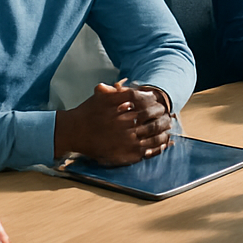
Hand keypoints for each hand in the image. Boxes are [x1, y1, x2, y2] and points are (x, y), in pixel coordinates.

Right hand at [56, 82, 172, 165]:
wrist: (73, 132)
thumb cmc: (87, 112)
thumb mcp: (101, 97)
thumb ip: (117, 91)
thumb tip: (133, 87)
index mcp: (122, 108)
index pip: (146, 103)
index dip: (156, 103)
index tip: (161, 103)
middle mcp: (125, 124)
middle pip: (152, 119)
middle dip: (163, 118)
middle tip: (169, 116)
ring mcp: (126, 140)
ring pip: (153, 136)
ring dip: (163, 131)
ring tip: (168, 128)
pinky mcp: (125, 154)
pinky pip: (147, 151)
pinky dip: (158, 147)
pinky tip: (164, 144)